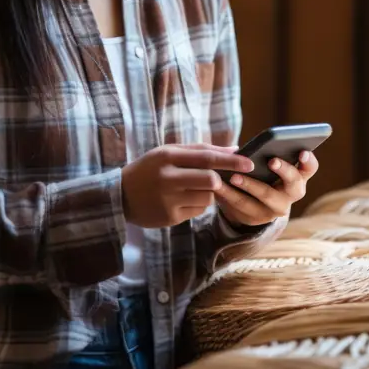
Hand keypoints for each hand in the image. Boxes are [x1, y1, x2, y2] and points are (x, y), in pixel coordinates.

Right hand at [121, 144, 254, 227]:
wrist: (119, 195)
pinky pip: (197, 211)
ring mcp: (168, 200)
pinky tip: (183, 200)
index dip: (230, 161)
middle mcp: (167, 178)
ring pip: (207, 198)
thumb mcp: (169, 152)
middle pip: (210, 180)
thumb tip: (234, 150)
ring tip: (194, 188)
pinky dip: (198, 205)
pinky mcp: (169, 218)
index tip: (249, 162)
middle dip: (223, 179)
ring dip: (209, 193)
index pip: (206, 158)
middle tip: (228, 178)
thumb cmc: (149, 169)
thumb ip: (200, 150)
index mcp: (167, 157)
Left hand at [215, 150, 318, 227]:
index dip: (308, 160)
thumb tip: (241, 149)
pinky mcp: (256, 218)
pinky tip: (218, 185)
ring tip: (234, 176)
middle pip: (293, 183)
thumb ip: (264, 154)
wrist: (250, 204)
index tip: (302, 151)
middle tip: (272, 161)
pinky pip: (242, 206)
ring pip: (265, 196)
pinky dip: (229, 194)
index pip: (310, 168)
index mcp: (298, 176)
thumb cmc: (260, 174)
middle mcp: (291, 194)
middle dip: (284, 171)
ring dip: (249, 185)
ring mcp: (275, 209)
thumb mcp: (266, 165)